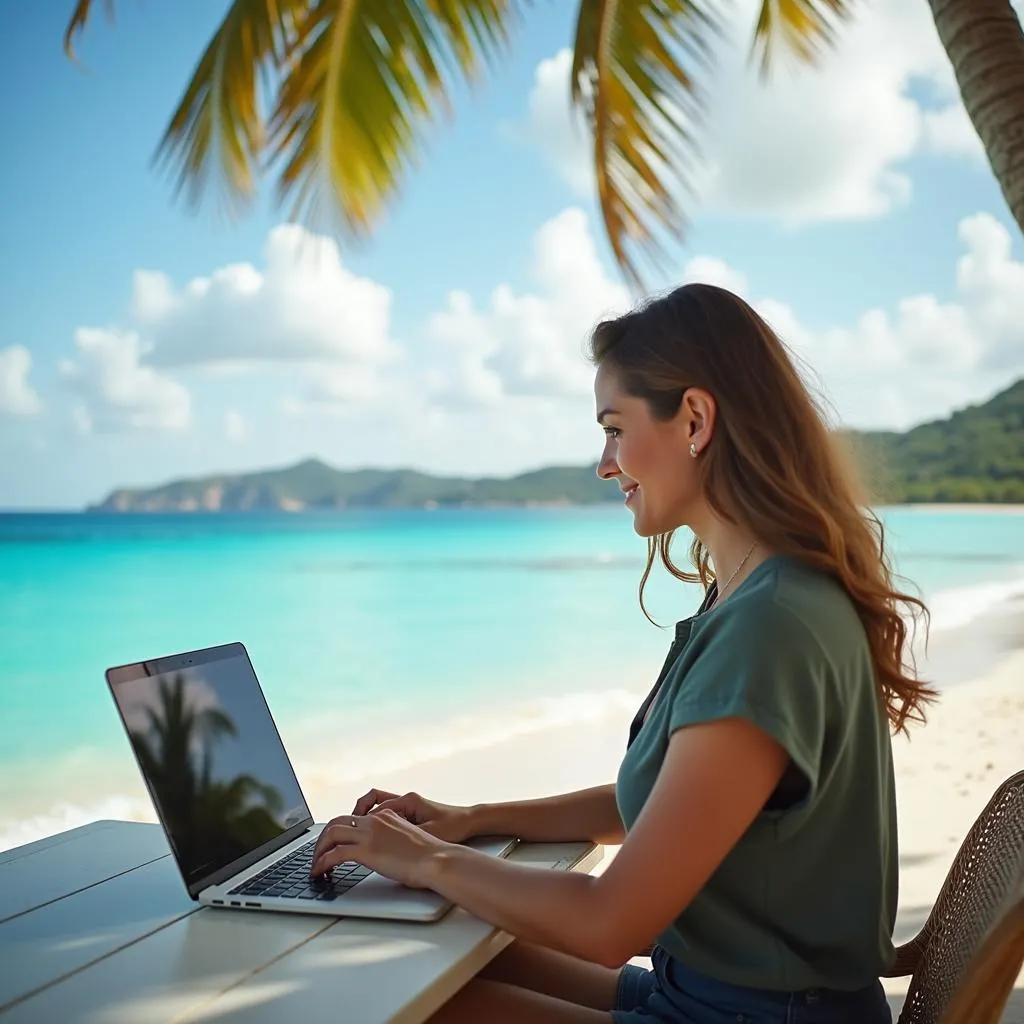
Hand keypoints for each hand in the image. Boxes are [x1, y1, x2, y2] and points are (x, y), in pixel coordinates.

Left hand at [309, 809, 446, 888]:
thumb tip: (384, 856)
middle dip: (323, 839)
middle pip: (337, 822)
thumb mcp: (407, 841)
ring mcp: (369, 834)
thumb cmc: (429, 856)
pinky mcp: (366, 850)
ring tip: (315, 865)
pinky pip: (334, 854)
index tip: (333, 844)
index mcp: (386, 816)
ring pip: (331, 833)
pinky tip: (319, 872)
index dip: (339, 832)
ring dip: (318, 850)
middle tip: (317, 855)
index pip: (354, 819)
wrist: (436, 860)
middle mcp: (375, 820)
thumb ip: (391, 842)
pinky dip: (322, 862)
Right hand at [351, 788, 476, 843]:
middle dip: (356, 816)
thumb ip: (405, 834)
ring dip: (366, 818)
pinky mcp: (410, 814)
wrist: (470, 822)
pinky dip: (377, 823)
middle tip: (344, 833)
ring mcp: (407, 806)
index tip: (348, 833)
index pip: (375, 808)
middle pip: (371, 802)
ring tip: (356, 836)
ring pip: (377, 808)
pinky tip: (375, 839)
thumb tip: (385, 842)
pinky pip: (387, 815)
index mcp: (408, 801)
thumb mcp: (428, 832)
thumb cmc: (453, 825)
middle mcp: (405, 800)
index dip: (360, 820)